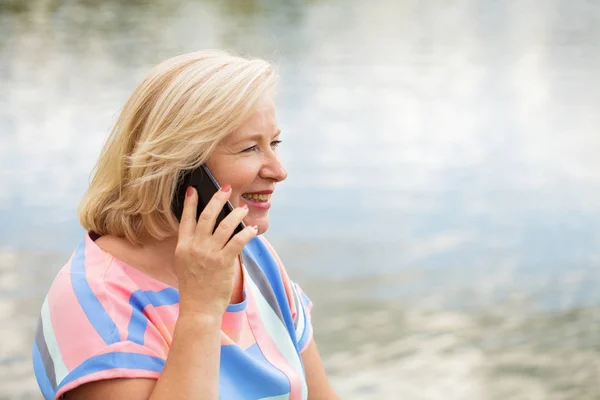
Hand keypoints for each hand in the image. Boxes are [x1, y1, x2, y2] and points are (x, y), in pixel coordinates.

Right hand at [174, 184, 257, 317]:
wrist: (198, 308)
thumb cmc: (194, 287)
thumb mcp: (185, 264)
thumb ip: (193, 247)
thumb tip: (211, 230)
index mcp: (183, 247)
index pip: (186, 219)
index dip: (190, 203)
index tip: (194, 189)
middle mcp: (195, 247)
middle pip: (207, 216)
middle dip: (217, 199)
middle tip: (226, 188)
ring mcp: (209, 254)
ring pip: (225, 225)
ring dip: (236, 214)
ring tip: (243, 208)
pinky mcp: (223, 262)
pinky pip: (238, 241)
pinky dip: (246, 233)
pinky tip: (252, 229)